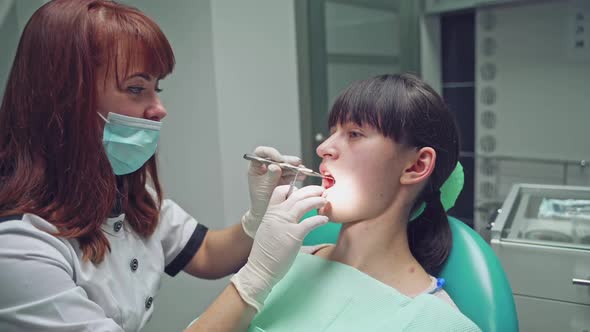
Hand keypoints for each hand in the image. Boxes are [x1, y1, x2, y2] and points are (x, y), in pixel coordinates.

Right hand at [232, 185, 327, 311]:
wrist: (260, 269)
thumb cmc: (264, 254)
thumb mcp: (267, 231)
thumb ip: (276, 221)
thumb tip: (289, 218)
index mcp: (269, 213)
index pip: (280, 191)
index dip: (293, 189)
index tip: (303, 192)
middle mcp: (277, 215)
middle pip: (296, 194)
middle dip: (311, 190)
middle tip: (321, 191)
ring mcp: (285, 224)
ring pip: (304, 204)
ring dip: (317, 201)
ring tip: (325, 201)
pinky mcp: (293, 235)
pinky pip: (310, 222)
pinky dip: (319, 219)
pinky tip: (325, 219)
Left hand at [242, 146, 302, 237]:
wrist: (265, 212)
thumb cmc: (260, 201)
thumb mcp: (264, 188)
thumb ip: (270, 176)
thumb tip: (275, 166)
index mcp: (256, 167)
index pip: (261, 153)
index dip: (270, 153)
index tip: (278, 159)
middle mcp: (265, 167)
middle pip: (277, 157)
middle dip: (287, 160)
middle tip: (295, 163)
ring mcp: (275, 171)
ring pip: (286, 164)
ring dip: (295, 166)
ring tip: (302, 170)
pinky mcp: (283, 177)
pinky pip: (291, 172)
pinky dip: (297, 173)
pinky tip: (302, 175)